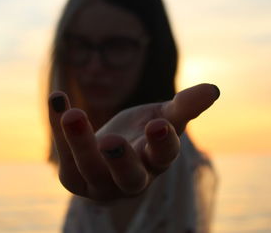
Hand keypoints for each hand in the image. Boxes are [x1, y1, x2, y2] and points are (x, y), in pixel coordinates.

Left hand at [48, 83, 219, 200]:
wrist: (112, 154)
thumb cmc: (143, 135)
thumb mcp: (164, 118)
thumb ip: (184, 107)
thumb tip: (213, 89)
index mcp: (156, 162)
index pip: (164, 156)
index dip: (162, 143)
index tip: (159, 124)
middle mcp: (131, 178)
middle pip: (129, 176)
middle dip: (122, 160)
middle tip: (114, 141)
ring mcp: (100, 181)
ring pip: (90, 168)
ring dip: (80, 141)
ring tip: (73, 114)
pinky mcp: (74, 177)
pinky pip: (64, 152)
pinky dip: (58, 125)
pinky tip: (57, 98)